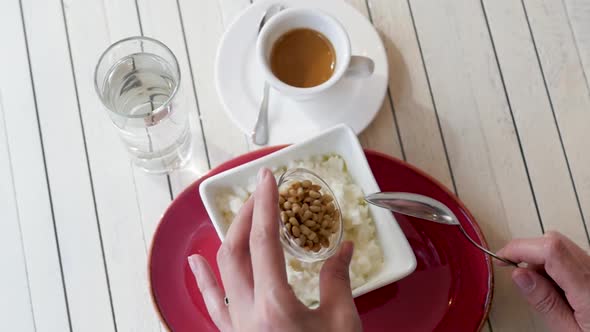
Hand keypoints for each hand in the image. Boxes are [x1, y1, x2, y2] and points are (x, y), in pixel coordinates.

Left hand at [188, 168, 361, 331]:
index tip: (268, 176)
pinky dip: (204, 280)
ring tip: (238, 214)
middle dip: (246, 214)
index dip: (266, 204)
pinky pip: (213, 304)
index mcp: (275, 304)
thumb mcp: (343, 324)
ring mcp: (236, 327)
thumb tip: (344, 248)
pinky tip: (195, 263)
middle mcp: (247, 313)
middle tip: (262, 192)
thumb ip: (338, 281)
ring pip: (221, 271)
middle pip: (236, 249)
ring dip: (230, 238)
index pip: (264, 240)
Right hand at [497, 231, 589, 330]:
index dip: (519, 247)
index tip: (501, 258)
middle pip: (555, 241)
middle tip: (515, 274)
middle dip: (528, 251)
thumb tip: (518, 274)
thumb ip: (545, 302)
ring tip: (538, 287)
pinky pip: (572, 257)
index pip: (550, 248)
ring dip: (541, 258)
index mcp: (588, 288)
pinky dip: (555, 264)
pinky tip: (554, 287)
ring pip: (563, 246)